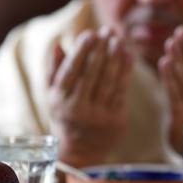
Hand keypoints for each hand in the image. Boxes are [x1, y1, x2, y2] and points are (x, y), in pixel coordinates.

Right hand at [48, 28, 132, 166]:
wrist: (81, 152)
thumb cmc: (66, 116)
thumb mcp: (54, 96)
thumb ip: (55, 70)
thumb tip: (57, 44)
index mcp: (60, 101)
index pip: (71, 71)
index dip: (81, 51)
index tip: (90, 33)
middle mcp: (78, 109)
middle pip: (92, 73)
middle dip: (101, 49)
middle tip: (108, 30)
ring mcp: (98, 117)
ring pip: (109, 81)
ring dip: (115, 57)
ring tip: (119, 39)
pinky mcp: (116, 120)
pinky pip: (122, 91)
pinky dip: (126, 72)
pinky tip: (128, 56)